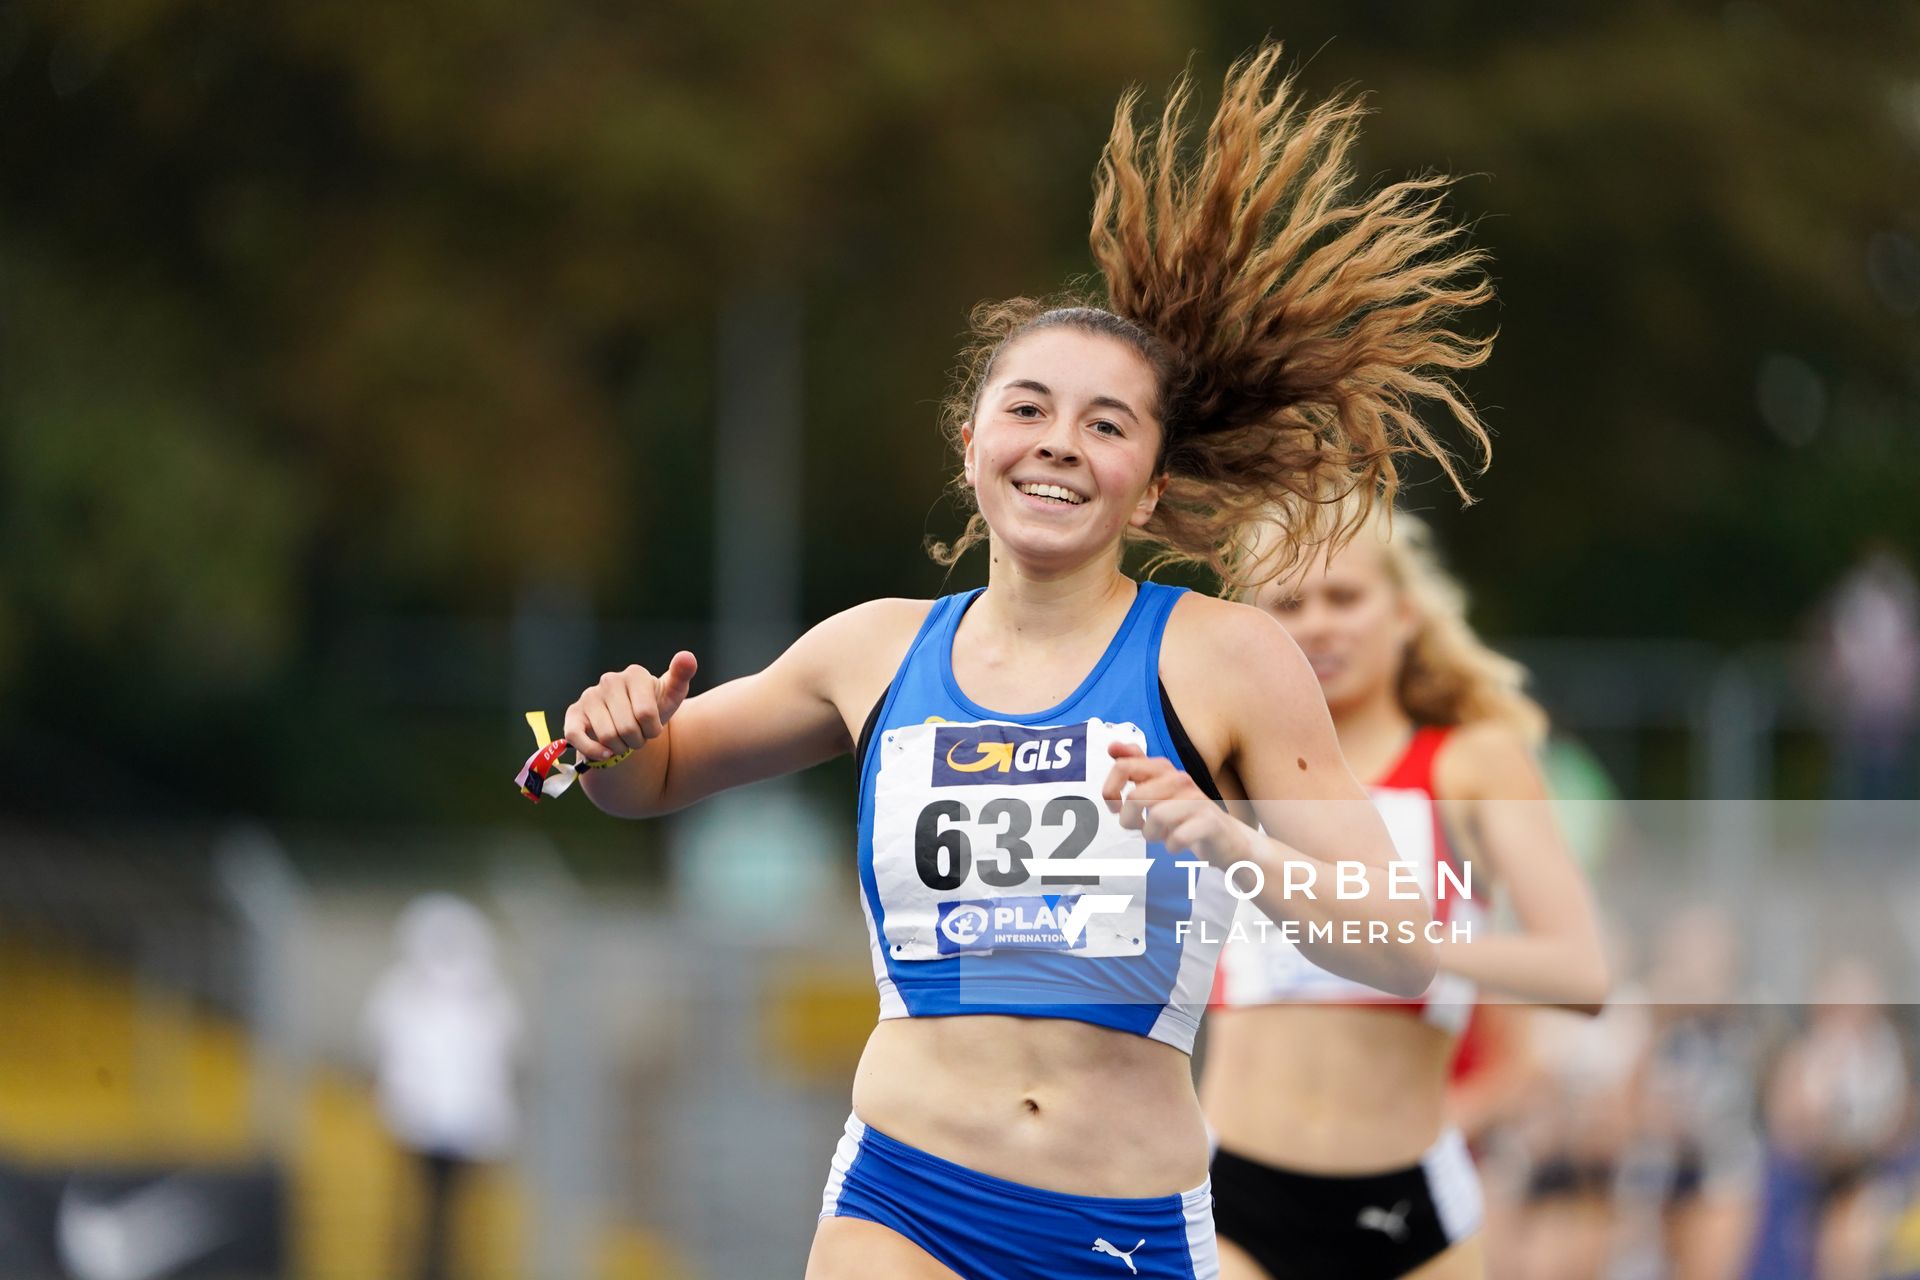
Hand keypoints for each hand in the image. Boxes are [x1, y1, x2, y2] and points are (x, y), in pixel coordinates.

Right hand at [563, 651, 696, 761]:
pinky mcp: (574, 713)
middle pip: (627, 728)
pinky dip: (594, 751)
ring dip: (620, 747)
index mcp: (635, 674)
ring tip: (625, 740)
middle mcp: (609, 680)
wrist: (631, 722)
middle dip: (638, 740)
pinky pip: (577, 737)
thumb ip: (681, 675)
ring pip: (607, 736)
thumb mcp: (671, 695)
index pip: (646, 714)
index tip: (653, 726)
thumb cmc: (654, 707)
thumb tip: (687, 656)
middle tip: (639, 736)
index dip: (653, 730)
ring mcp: (589, 696)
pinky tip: (606, 752)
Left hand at [1100, 741, 1248, 868]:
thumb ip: (1135, 767)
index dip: (1110, 790)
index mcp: (1163, 770)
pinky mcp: (1209, 822)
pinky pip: (1177, 837)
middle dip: (1129, 820)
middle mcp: (1180, 779)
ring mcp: (1196, 800)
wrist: (1226, 839)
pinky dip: (1171, 846)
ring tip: (1161, 836)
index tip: (1115, 807)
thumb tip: (1112, 746)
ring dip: (1151, 835)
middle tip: (1139, 827)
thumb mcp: (1157, 790)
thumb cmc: (1185, 816)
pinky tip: (1177, 844)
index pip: (1123, 766)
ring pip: (1156, 817)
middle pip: (1134, 797)